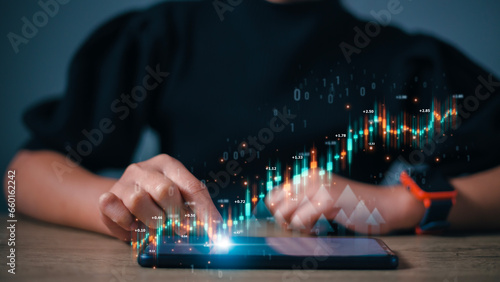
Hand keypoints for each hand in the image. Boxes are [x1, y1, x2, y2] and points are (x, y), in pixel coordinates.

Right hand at [98, 154, 220, 240]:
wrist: (120, 204)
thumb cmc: (156, 202)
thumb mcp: (178, 199)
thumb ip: (197, 210)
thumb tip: (217, 231)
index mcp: (168, 164)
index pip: (191, 186)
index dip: (204, 211)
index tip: (214, 232)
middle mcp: (144, 168)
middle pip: (165, 190)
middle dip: (176, 215)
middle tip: (181, 230)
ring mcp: (123, 181)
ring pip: (138, 200)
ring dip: (152, 221)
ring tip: (156, 227)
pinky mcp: (107, 197)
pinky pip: (115, 210)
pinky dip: (126, 223)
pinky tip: (133, 225)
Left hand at [266, 171, 424, 234]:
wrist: (386, 205)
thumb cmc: (357, 206)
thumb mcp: (325, 199)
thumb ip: (303, 202)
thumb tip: (277, 213)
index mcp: (308, 176)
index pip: (274, 194)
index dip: (278, 212)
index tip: (292, 221)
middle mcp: (310, 178)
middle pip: (275, 204)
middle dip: (284, 220)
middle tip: (303, 226)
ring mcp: (317, 187)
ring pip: (284, 213)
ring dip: (294, 226)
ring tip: (312, 227)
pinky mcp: (326, 199)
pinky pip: (299, 220)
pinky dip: (306, 230)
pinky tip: (320, 228)